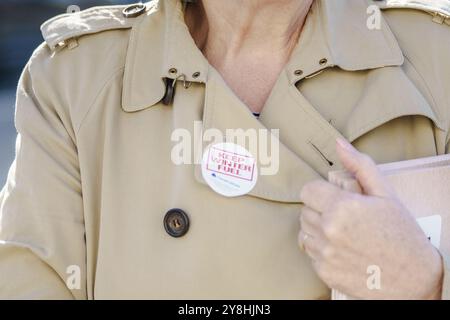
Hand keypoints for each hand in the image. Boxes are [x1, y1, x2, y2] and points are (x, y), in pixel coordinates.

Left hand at [298, 138, 442, 298]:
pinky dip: (322, 250)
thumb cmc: (402, 234)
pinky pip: (310, 253)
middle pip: (305, 211)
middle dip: (320, 210)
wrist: (414, 278)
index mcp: (341, 207)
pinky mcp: (324, 272)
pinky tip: (343, 250)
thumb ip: (360, 166)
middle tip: (344, 216)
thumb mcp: (386, 194)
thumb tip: (338, 143)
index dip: (320, 192)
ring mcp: (325, 254)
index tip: (334, 198)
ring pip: (304, 232)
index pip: (307, 190)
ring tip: (343, 233)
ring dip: (318, 230)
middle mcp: (328, 231)